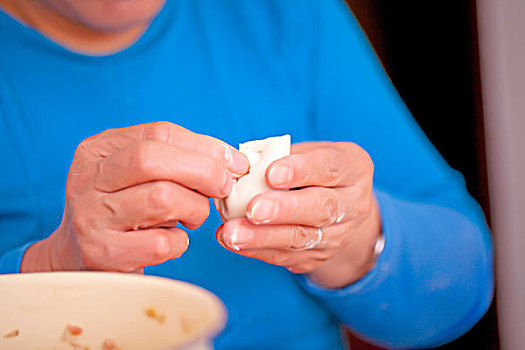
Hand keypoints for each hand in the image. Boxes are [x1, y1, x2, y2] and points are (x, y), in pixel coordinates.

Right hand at [21, 122, 248, 272]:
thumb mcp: (138, 176)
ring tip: (193, 217)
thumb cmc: (124, 210)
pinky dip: (181, 242)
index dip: (205, 146)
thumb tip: (234, 161)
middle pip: (153, 159)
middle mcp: (87, 179)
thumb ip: (178, 160)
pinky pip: (161, 243)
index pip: (159, 132)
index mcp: (98, 149)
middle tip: (224, 187)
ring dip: (194, 208)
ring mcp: (90, 216)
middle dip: (203, 171)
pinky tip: (174, 240)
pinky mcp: (101, 253)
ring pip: (162, 198)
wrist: (78, 258)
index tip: (235, 163)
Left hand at [217, 142, 381, 288]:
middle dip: (284, 210)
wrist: (337, 206)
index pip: (329, 167)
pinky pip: (287, 256)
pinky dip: (257, 249)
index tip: (271, 174)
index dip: (301, 170)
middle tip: (254, 209)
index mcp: (354, 168)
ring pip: (302, 238)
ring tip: (233, 232)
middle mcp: (353, 204)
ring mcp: (338, 235)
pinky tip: (233, 241)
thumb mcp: (307, 152)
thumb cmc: (313, 169)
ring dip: (264, 237)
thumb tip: (242, 165)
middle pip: (322, 209)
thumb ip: (281, 155)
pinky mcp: (318, 257)